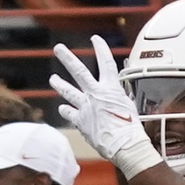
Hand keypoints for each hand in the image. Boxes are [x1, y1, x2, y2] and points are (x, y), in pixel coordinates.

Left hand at [52, 34, 159, 177]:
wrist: (124, 145)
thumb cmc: (131, 129)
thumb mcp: (129, 107)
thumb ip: (120, 98)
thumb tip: (120, 96)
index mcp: (111, 89)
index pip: (106, 63)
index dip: (101, 49)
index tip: (95, 38)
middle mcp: (96, 94)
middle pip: (79, 71)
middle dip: (67, 58)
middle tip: (58, 48)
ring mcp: (86, 107)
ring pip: (69, 91)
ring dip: (59, 84)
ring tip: (53, 78)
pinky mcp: (81, 121)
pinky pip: (70, 113)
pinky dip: (66, 110)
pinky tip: (62, 108)